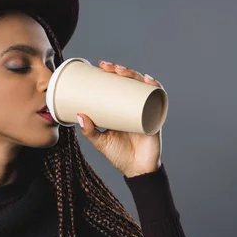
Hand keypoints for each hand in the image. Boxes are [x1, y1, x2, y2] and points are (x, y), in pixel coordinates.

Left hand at [77, 60, 162, 177]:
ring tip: (122, 71)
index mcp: (121, 108)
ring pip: (142, 87)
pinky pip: (158, 100)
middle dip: (120, 70)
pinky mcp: (155, 117)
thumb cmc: (119, 155)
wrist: (137, 170)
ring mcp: (146, 110)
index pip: (118, 86)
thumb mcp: (100, 141)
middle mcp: (134, 106)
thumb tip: (78, 115)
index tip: (100, 66)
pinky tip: (149, 81)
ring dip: (134, 75)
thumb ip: (89, 131)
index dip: (111, 74)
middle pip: (130, 82)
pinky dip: (155, 88)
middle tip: (107, 67)